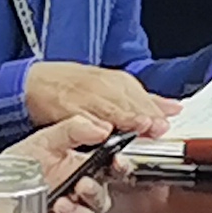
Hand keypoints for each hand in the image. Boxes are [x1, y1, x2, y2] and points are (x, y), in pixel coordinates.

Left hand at [6, 116, 114, 212]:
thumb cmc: (18, 166)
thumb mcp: (45, 140)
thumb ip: (74, 130)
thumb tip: (103, 128)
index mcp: (86, 170)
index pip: (114, 170)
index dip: (121, 166)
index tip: (117, 161)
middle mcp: (81, 197)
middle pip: (103, 199)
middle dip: (95, 193)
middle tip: (82, 185)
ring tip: (62, 204)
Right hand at [23, 58, 170, 133]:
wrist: (37, 80)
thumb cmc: (76, 85)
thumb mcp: (113, 87)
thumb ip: (145, 100)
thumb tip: (174, 109)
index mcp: (118, 82)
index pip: (142, 97)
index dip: (155, 111)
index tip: (166, 123)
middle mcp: (104, 87)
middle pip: (129, 102)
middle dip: (144, 115)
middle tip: (157, 127)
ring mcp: (86, 96)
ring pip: (109, 107)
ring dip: (125, 117)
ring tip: (138, 127)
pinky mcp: (66, 107)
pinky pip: (83, 116)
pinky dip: (94, 123)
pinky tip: (103, 131)